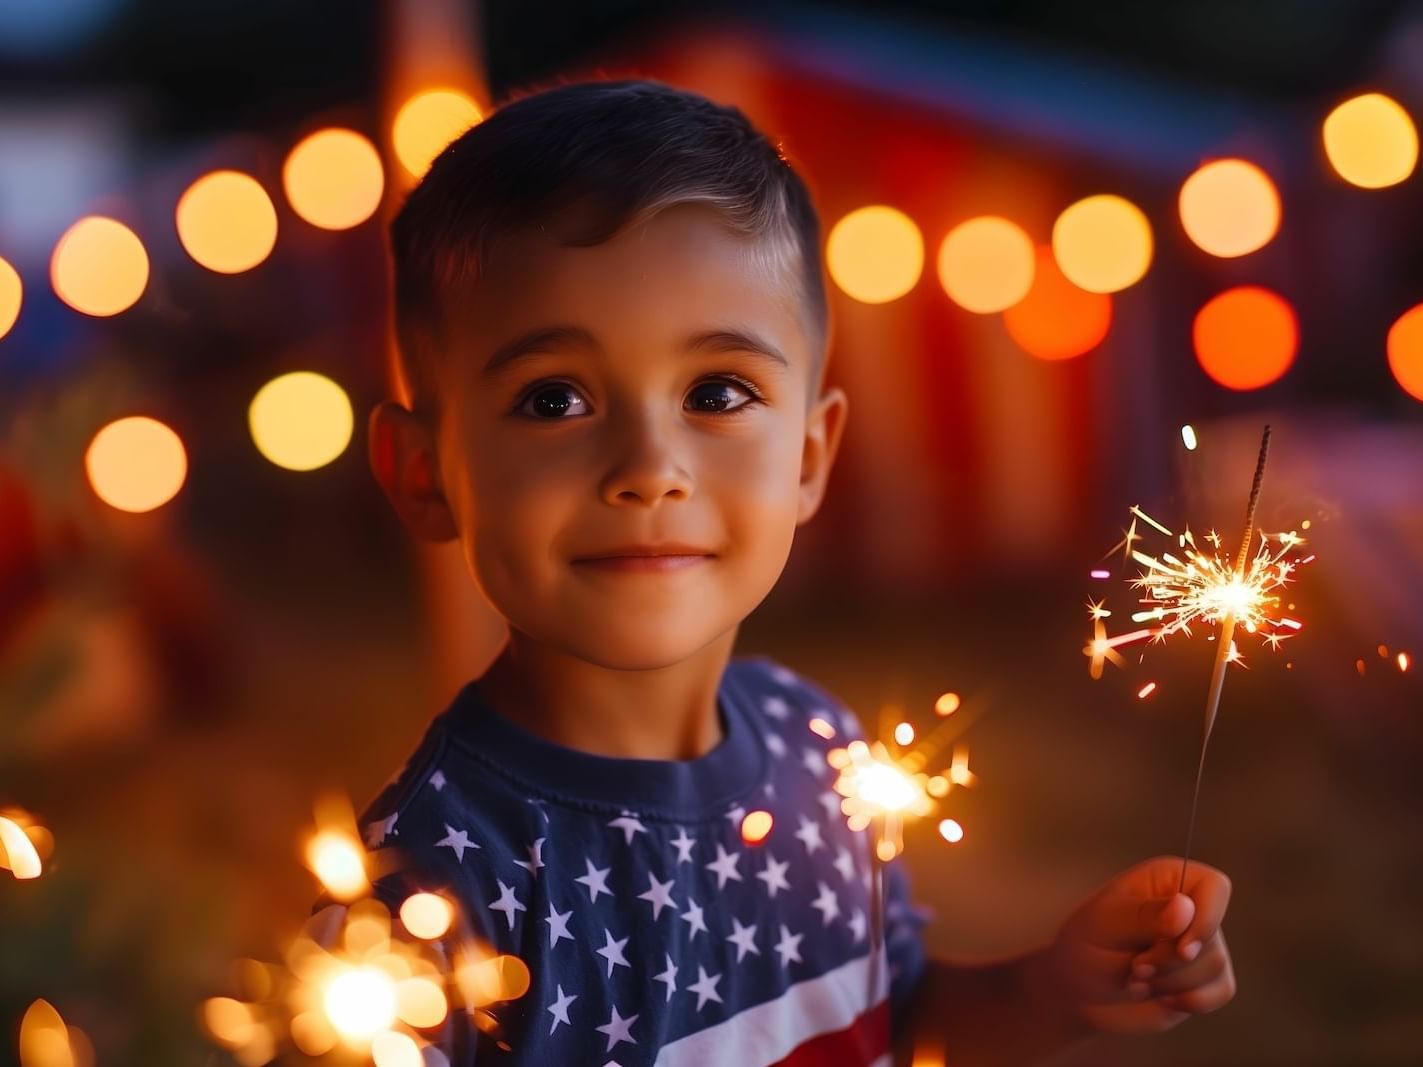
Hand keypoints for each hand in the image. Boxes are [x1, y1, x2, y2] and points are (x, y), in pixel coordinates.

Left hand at [1038, 855, 1235, 1034]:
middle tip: (1134, 967)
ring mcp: (1199, 944)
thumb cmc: (1085, 946)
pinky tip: (1160, 997)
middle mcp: (1190, 908)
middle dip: (1170, 962)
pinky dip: (1191, 1001)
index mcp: (1167, 880)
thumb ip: (1145, 915)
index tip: (1182, 950)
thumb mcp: (1106, 925)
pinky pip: (1222, 991)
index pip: (1214, 887)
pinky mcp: (1203, 979)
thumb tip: (1185, 907)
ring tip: (1136, 978)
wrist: (1080, 992)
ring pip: (1216, 967)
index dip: (1207, 919)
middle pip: (1212, 937)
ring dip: (1172, 982)